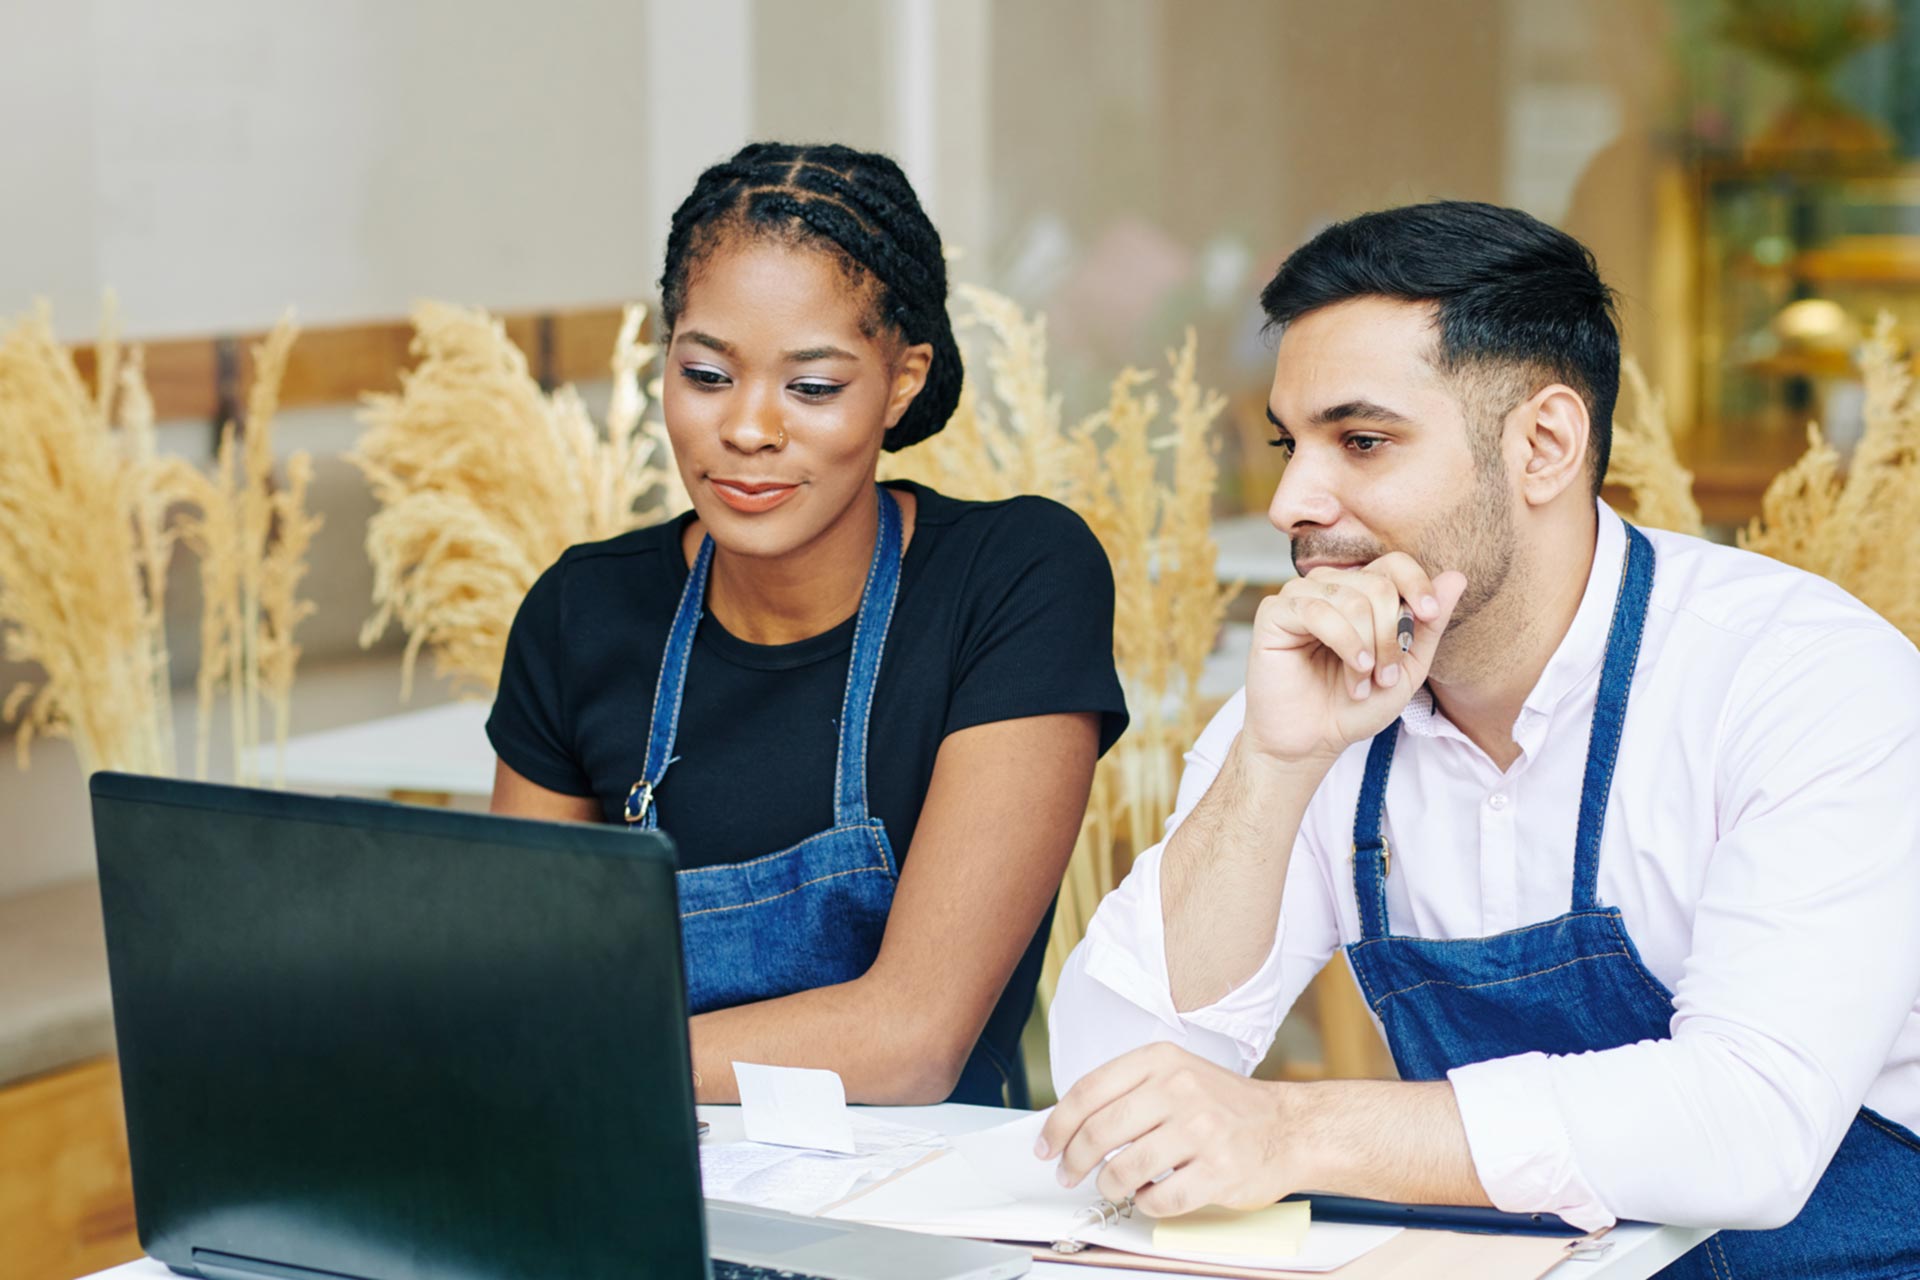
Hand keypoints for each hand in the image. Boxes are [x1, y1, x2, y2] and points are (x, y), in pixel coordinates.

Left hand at [1037, 1043, 1308, 1216]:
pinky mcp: (1219, 1170)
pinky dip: (1147, 1204)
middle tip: (1069, 1175)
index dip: (1058, 1124)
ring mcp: (1201, 1129)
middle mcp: (1179, 1089)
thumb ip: (1129, 1091)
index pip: (1089, 1090)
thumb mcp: (1177, 1074)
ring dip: (1109, 1185)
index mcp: (1161, 1061)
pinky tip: (1151, 1196)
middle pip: (1100, 1131)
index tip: (1047, 1146)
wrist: (1289, 1127)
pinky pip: (1161, 1199)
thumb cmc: (1225, 1105)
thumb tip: (1071, 1123)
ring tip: (1113, 1186)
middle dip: (1074, 1160)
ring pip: (1125, 1168)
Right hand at [1242, 554, 1466, 765]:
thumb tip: (1457, 577)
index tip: (1430, 615)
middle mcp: (1329, 586)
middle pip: (1377, 585)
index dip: (1417, 585)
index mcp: (1359, 592)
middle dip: (1392, 635)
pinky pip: (1317, 611)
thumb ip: (1429, 625)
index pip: (1394, 565)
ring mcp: (1299, 596)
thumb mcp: (1406, 667)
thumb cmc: (1355, 704)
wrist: (1312, 739)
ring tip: (1364, 680)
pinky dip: (1344, 642)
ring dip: (1368, 646)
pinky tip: (1352, 670)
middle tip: (1387, 675)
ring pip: (1351, 600)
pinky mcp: (1273, 613)